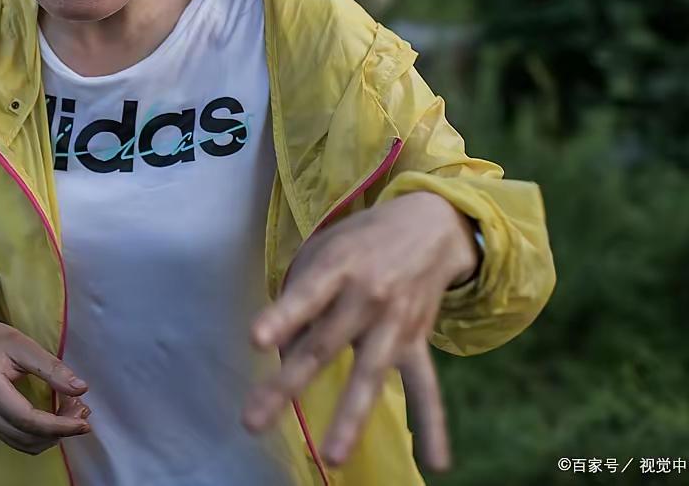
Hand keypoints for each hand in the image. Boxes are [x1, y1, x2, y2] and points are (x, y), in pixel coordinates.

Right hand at [0, 302, 91, 454]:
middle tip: (81, 412)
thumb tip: (81, 389)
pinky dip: (37, 434)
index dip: (59, 426)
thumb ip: (51, 368)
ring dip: (49, 436)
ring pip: (21, 444)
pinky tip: (51, 417)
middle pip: (25, 437)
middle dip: (58, 431)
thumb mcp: (22, 344)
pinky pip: (14, 439)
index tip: (83, 423)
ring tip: (69, 414)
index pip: (28, 419)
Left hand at [242, 192, 478, 470]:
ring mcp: (395, 324)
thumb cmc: (360, 241)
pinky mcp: (418, 341)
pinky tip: (436, 463)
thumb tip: (282, 348)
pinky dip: (432, 423)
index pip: (307, 295)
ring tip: (332, 456)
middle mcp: (368, 297)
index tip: (256, 339)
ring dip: (351, 417)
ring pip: (370, 375)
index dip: (282, 317)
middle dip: (287, 385)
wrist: (430, 226)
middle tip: (253, 421)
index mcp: (338, 267)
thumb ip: (301, 295)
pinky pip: (426, 386)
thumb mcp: (325, 250)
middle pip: (323, 346)